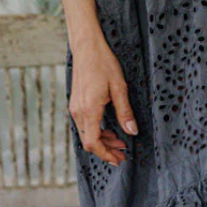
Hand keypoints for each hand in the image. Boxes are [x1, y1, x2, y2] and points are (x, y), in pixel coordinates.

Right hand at [69, 43, 137, 165]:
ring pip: (86, 133)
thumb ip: (125, 112)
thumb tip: (132, 131)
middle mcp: (78, 111)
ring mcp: (75, 107)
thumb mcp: (119, 87)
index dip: (106, 154)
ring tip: (119, 141)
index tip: (118, 159)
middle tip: (123, 153)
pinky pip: (84, 124)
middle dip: (106, 150)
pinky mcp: (76, 103)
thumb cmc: (103, 63)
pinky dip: (96, 130)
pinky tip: (109, 128)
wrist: (86, 47)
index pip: (93, 143)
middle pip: (89, 141)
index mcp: (89, 110)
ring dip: (102, 140)